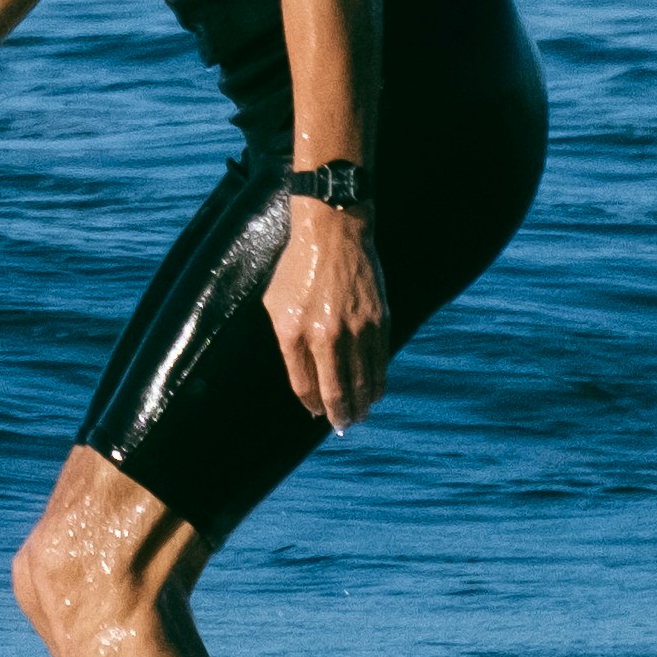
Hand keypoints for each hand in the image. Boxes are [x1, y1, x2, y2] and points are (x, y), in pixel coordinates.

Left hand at [265, 198, 393, 429]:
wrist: (333, 232)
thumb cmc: (297, 268)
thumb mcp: (276, 304)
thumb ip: (288, 344)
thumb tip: (304, 381)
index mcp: (295, 331)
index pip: (305, 385)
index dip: (312, 405)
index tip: (317, 413)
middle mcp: (326, 334)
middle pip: (337, 391)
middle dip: (340, 414)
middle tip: (343, 425)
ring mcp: (357, 328)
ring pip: (363, 381)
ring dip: (362, 404)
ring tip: (359, 415)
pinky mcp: (380, 320)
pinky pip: (381, 362)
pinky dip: (378, 382)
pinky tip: (375, 391)